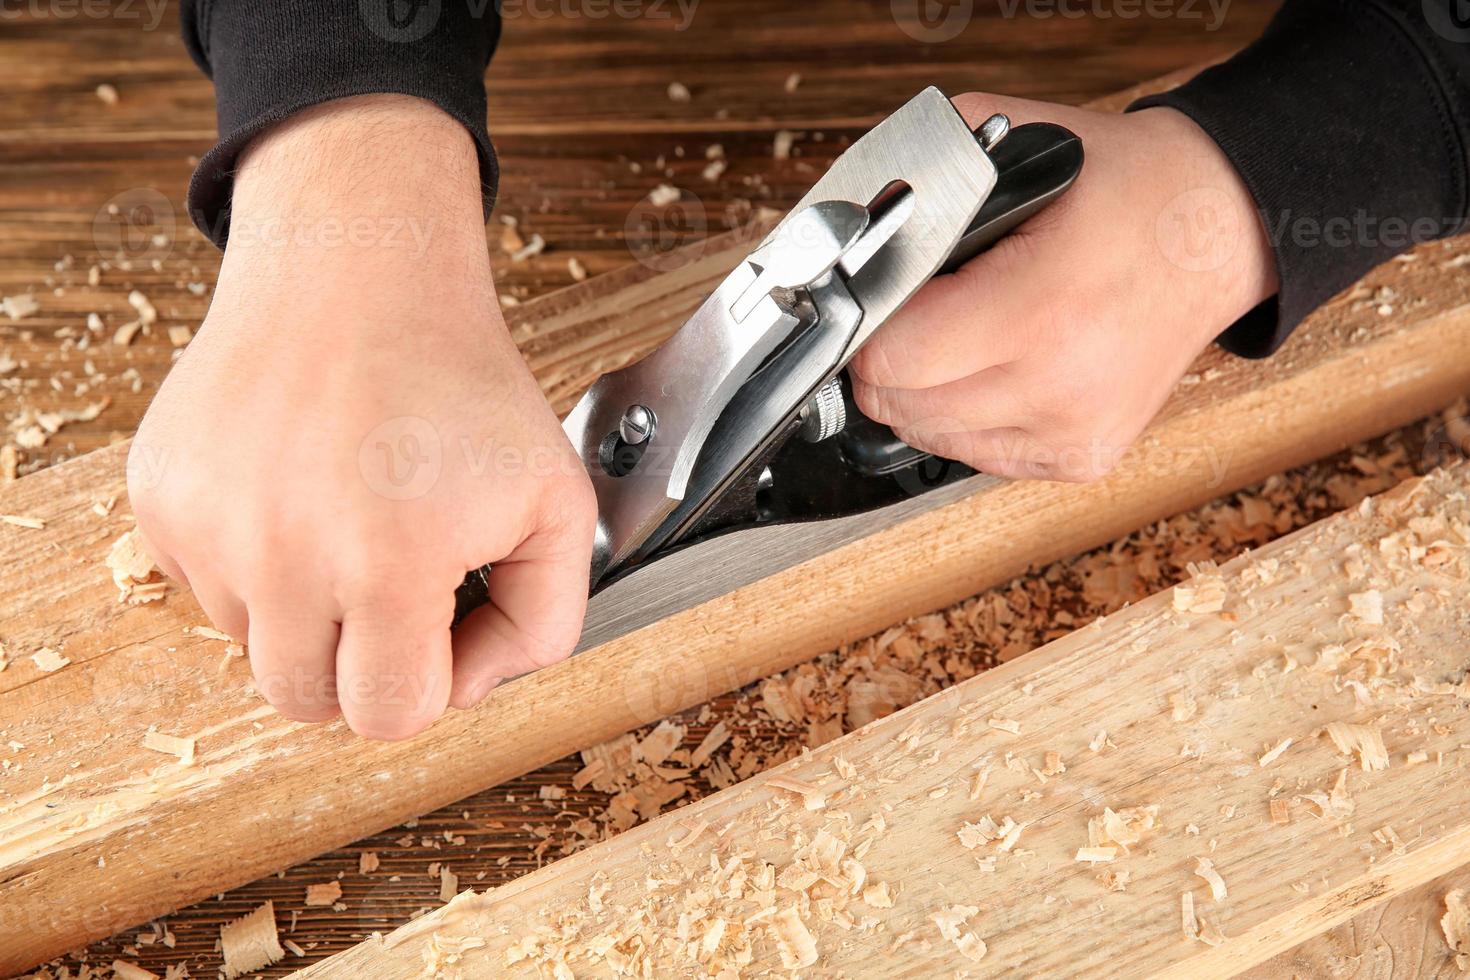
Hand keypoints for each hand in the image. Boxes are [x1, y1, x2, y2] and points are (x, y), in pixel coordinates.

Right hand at [128, 96, 595, 738]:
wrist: (362, 277)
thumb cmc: (463, 387)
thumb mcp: (556, 502)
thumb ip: (544, 621)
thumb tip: (465, 685)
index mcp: (388, 565)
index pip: (389, 716)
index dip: (430, 681)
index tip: (445, 621)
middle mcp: (280, 555)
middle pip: (306, 701)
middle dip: (362, 664)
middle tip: (398, 586)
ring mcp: (209, 525)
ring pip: (254, 645)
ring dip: (306, 610)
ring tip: (350, 521)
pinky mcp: (161, 497)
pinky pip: (205, 585)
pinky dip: (253, 563)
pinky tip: (299, 494)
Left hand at [849, 94, 1277, 481]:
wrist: (1216, 231)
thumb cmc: (1121, 189)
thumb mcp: (1014, 146)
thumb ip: (922, 184)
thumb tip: (849, 235)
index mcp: (1042, 308)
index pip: (892, 360)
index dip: (867, 325)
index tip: (874, 300)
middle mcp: (1061, 386)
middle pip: (901, 406)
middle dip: (888, 358)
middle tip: (914, 313)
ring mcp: (1074, 431)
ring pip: (929, 437)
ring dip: (923, 390)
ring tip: (964, 334)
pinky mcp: (1081, 457)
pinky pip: (975, 453)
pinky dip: (966, 414)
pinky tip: (1000, 364)